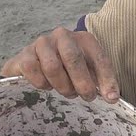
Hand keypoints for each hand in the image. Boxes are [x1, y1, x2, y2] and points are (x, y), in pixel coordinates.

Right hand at [0, 27, 118, 101]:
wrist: (38, 61)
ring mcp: (42, 43)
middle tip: (86, 97)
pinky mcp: (24, 53)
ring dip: (61, 85)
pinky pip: (31, 69)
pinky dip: (40, 83)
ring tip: (66, 91)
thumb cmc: (69, 69)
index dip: (106, 79)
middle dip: (82, 83)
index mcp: (84, 39)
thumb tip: (112, 98)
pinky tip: (46, 85)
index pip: (99, 57)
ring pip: (52, 66)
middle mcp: (63, 36)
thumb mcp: (90, 72)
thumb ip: (102, 83)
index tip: (110, 98)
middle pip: (73, 59)